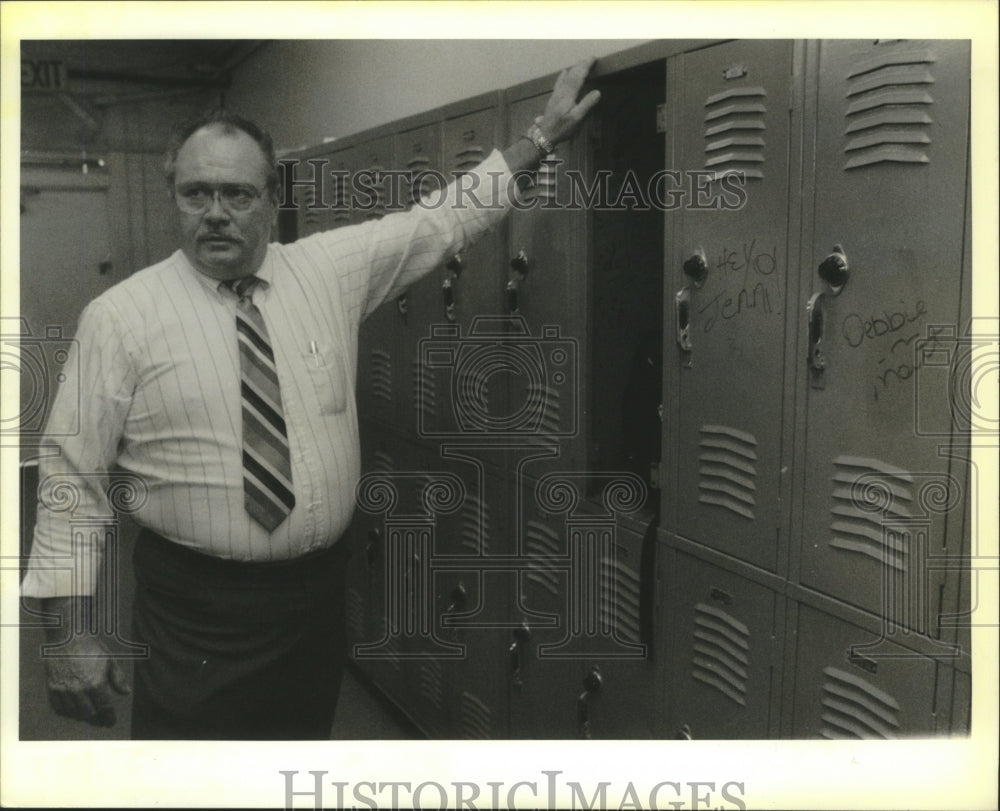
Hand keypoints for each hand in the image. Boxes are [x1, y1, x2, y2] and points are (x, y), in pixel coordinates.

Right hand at [41, 599, 130, 727]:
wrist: (67, 638)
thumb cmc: (91, 647)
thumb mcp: (110, 660)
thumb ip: (118, 678)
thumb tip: (126, 692)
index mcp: (95, 683)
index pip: (104, 708)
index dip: (109, 718)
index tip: (111, 722)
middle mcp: (79, 690)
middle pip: (89, 714)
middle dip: (97, 719)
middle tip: (101, 720)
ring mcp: (64, 690)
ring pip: (74, 713)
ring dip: (82, 716)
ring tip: (89, 715)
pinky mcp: (52, 689)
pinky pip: (59, 709)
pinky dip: (67, 712)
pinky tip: (74, 710)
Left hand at [536, 58, 601, 145]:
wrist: (545, 134)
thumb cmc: (562, 128)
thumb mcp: (577, 118)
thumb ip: (586, 104)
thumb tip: (597, 92)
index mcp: (568, 95)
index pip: (578, 76)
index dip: (586, 66)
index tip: (593, 58)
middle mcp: (561, 91)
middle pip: (572, 74)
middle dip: (581, 65)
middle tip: (590, 58)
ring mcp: (556, 94)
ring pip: (566, 77)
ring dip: (574, 68)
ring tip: (581, 63)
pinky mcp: (553, 98)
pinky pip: (559, 82)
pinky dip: (564, 75)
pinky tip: (564, 71)